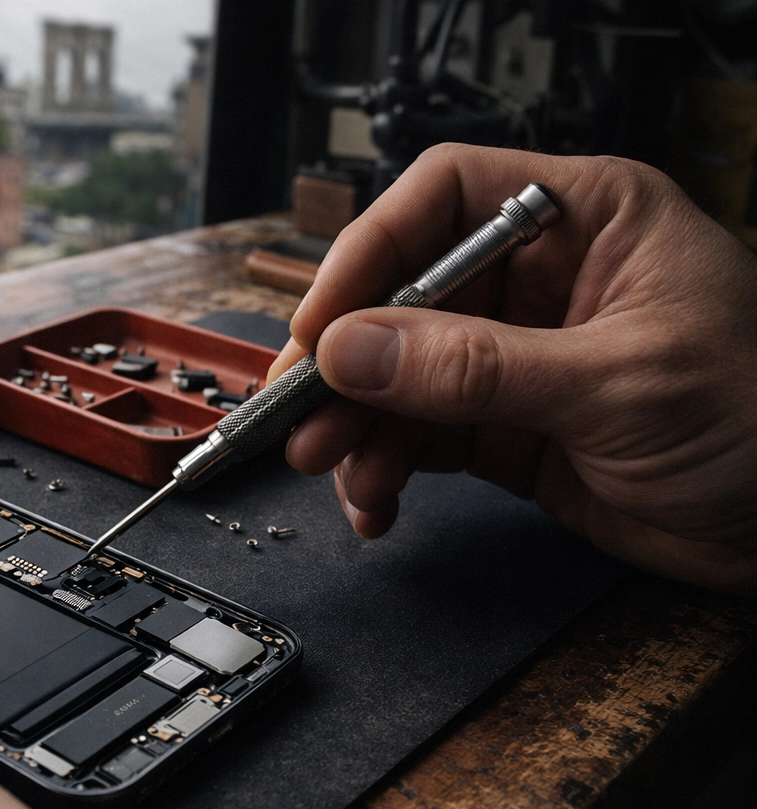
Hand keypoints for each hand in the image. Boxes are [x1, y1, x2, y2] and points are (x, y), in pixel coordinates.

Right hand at [269, 144, 756, 595]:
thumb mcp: (618, 383)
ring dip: (354, 423)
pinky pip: (416, 438)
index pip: (443, 198)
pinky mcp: (507, 430)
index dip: (370, 251)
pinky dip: (384, 470)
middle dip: (345, 359)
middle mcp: (539, 280)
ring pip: (396, 374)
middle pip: (400, 292)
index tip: (324, 324)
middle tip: (299, 412)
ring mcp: (517, 359)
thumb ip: (477, 368)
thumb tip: (354, 351)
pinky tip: (375, 501)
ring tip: (332, 468)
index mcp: (585, 220)